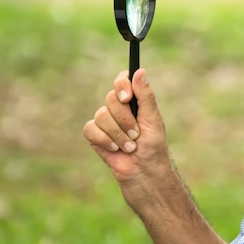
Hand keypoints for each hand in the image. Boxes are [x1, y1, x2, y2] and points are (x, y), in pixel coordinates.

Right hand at [83, 68, 170, 206]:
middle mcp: (119, 108)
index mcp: (135, 101)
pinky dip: (104, 140)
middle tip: (136, 133)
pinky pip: (90, 129)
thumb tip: (140, 71)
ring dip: (117, 134)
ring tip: (130, 146)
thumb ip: (146, 96)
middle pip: (111, 98)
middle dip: (124, 119)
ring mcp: (106, 121)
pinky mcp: (95, 135)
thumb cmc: (153, 147)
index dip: (121, 85)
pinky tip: (115, 149)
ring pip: (101, 115)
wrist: (143, 172)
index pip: (123, 80)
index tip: (127, 97)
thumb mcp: (153, 119)